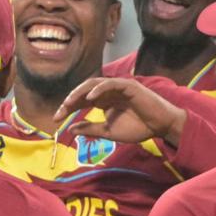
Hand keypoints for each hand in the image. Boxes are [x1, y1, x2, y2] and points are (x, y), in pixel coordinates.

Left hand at [56, 77, 187, 145]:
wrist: (160, 127)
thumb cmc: (137, 128)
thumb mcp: (108, 132)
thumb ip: (91, 129)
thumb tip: (70, 129)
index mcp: (103, 101)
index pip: (81, 101)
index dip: (67, 108)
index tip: (56, 119)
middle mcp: (108, 92)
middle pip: (84, 91)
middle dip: (70, 100)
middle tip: (59, 112)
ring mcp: (118, 87)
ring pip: (94, 84)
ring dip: (80, 92)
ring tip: (69, 102)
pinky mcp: (129, 86)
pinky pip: (111, 83)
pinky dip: (99, 89)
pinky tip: (90, 97)